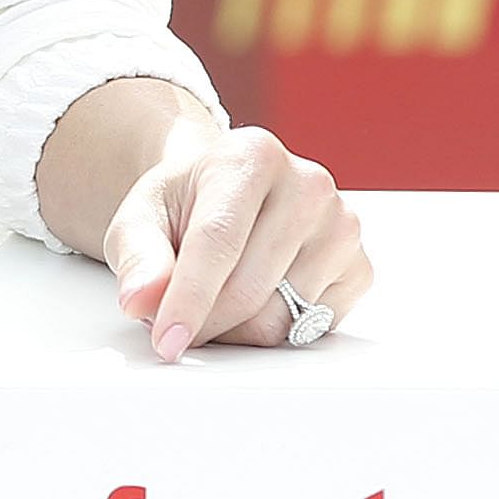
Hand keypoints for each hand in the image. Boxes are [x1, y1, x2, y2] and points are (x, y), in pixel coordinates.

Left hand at [102, 115, 368, 361]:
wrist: (227, 197)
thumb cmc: (186, 206)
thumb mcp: (142, 218)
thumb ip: (138, 256)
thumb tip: (139, 300)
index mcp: (251, 155)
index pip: (218, 240)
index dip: (188, 299)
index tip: (167, 342)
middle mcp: (308, 183)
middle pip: (248, 290)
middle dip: (204, 321)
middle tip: (178, 319)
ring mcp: (342, 225)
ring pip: (279, 319)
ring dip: (236, 330)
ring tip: (219, 297)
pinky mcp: (360, 268)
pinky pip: (311, 331)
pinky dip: (276, 331)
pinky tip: (259, 298)